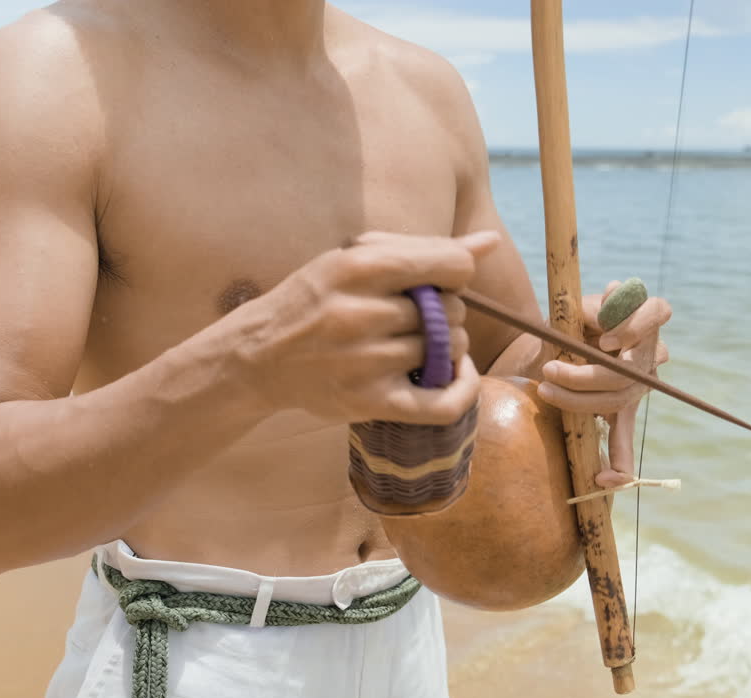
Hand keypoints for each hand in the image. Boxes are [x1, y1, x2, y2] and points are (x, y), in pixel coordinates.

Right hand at [232, 230, 498, 424]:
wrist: (259, 355)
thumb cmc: (318, 299)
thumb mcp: (357, 259)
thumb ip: (424, 249)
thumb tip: (490, 242)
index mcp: (358, 267)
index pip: (450, 264)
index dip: (457, 272)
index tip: (440, 280)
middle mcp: (360, 314)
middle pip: (450, 311)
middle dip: (446, 311)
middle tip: (418, 316)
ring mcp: (365, 362)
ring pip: (448, 350)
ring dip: (447, 346)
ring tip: (422, 343)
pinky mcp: (369, 402)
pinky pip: (445, 402)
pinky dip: (463, 387)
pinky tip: (454, 374)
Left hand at [537, 280, 671, 487]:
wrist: (549, 346)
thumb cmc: (565, 322)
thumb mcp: (570, 308)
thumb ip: (588, 307)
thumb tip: (607, 301)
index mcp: (642, 316)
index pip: (658, 312)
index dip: (635, 327)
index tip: (606, 340)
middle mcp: (648, 351)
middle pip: (629, 368)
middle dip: (586, 374)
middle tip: (550, 369)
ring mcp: (639, 384)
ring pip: (619, 399)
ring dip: (579, 400)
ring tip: (546, 392)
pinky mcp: (623, 409)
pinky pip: (624, 439)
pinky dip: (618, 462)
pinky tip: (607, 480)